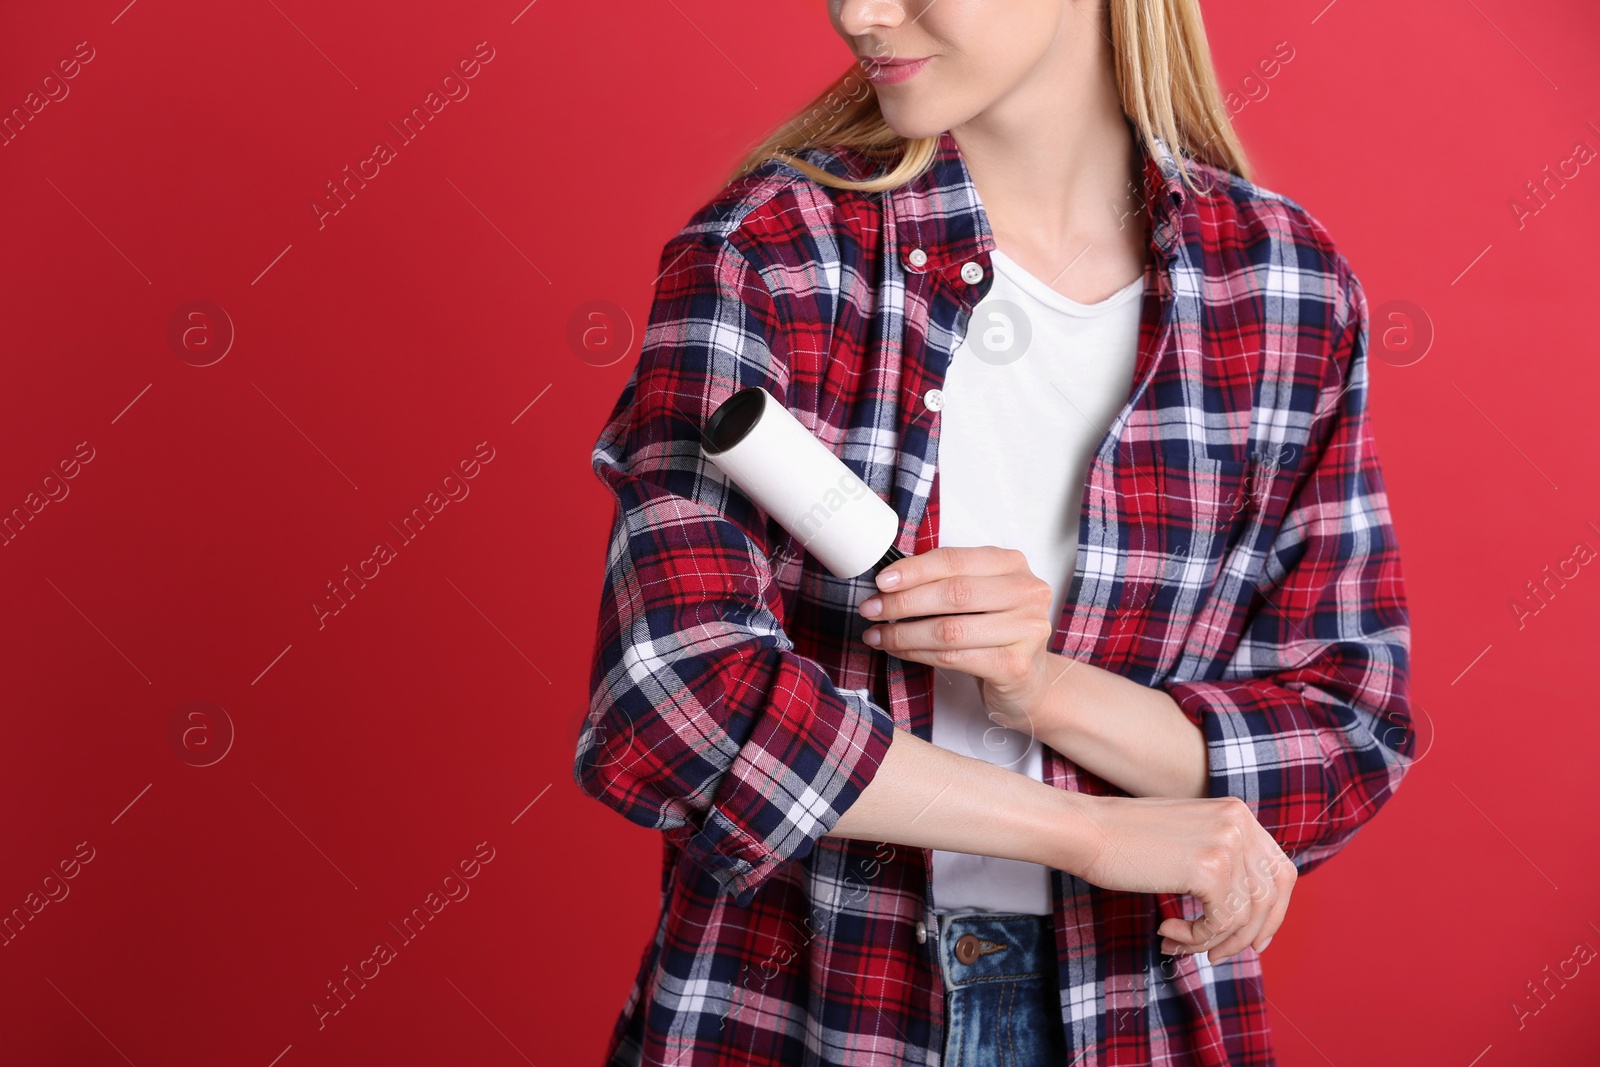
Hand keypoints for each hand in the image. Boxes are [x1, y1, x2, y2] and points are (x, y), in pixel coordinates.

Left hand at [858, 546, 1060, 731]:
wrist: (1030, 681)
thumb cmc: (995, 633)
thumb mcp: (979, 597)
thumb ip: (946, 582)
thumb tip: (890, 581)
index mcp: (1012, 564)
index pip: (955, 560)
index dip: (914, 570)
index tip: (881, 582)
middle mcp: (1027, 592)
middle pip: (952, 593)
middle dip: (903, 602)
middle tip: (871, 609)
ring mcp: (1026, 629)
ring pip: (949, 629)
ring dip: (904, 633)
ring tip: (878, 635)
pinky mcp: (1015, 665)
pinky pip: (954, 657)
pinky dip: (918, 654)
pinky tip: (898, 651)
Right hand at [1077, 793, 1295, 962]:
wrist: (1088, 830)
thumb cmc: (1125, 840)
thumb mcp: (1188, 839)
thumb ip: (1220, 861)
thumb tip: (1245, 913)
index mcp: (1237, 813)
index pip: (1281, 870)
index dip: (1274, 912)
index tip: (1256, 939)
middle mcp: (1239, 824)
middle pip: (1272, 895)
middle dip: (1249, 934)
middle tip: (1218, 955)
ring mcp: (1227, 844)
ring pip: (1244, 916)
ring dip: (1212, 940)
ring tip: (1178, 941)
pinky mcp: (1209, 869)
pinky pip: (1219, 922)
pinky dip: (1195, 937)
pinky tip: (1167, 930)